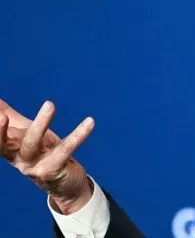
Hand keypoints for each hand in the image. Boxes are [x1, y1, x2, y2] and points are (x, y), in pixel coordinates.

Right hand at [0, 99, 94, 213]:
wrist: (65, 186)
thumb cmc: (43, 154)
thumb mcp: (26, 136)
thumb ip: (12, 118)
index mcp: (10, 150)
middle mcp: (20, 160)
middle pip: (6, 145)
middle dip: (2, 131)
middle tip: (2, 115)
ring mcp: (36, 167)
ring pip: (33, 144)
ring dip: (40, 123)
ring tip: (49, 104)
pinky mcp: (55, 170)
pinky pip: (65, 149)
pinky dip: (78, 135)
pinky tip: (89, 122)